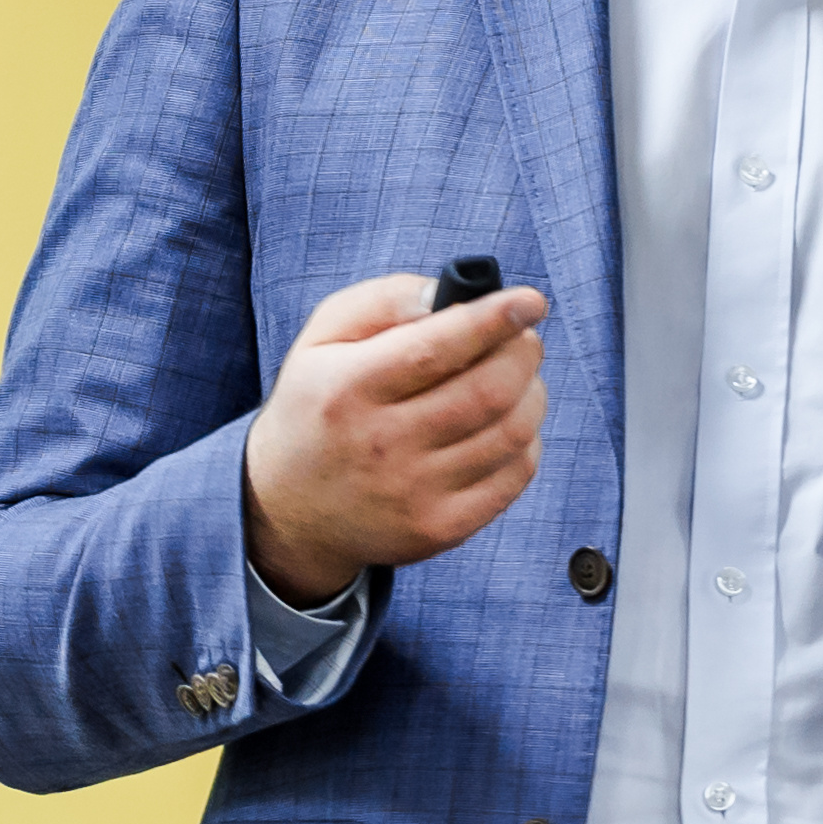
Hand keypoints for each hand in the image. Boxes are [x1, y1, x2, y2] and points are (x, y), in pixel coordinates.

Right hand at [241, 273, 550, 605]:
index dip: (494, 319)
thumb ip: (383, 301)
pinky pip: (514, 476)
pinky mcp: (441, 528)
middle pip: (488, 391)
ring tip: (516, 378)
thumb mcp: (322, 338)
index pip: (435, 348)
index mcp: (347, 389)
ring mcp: (413, 494)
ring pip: (511, 432)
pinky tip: (505, 424)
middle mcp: (381, 445)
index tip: (529, 300)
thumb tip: (446, 295)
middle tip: (522, 338)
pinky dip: (526, 440)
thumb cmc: (318, 405)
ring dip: (531, 392)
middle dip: (522, 352)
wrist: (291, 509)